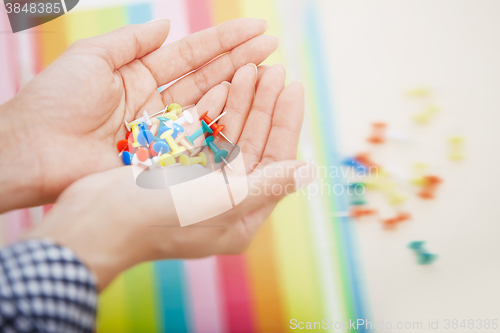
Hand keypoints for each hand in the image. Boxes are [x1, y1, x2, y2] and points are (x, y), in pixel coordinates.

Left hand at [0, 18, 277, 211]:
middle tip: (272, 45)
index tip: (256, 28)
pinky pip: (198, 138)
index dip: (224, 41)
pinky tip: (245, 106)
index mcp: (141, 77)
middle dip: (241, 60)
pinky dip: (221, 123)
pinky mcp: (164, 157)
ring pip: (208, 106)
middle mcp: (159, 103)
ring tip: (269, 70)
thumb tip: (168, 24)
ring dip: (238, 89)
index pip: (192, 55)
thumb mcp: (93, 58)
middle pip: (207, 77)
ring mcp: (164, 131)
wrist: (35, 151)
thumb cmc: (57, 101)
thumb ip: (132, 41)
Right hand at [26, 64, 314, 289]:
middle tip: (273, 69)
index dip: (286, 123)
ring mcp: (201, 183)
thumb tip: (308, 171)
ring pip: (231, 135)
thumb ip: (266, 185)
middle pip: (255, 145)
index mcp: (242, 215)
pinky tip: (223, 84)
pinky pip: (204, 134)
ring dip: (241, 102)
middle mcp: (226, 200)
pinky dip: (214, 110)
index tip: (293, 87)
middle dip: (264, 106)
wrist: (93, 223)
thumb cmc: (159, 218)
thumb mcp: (219, 202)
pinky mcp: (178, 168)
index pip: (276, 162)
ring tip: (251, 68)